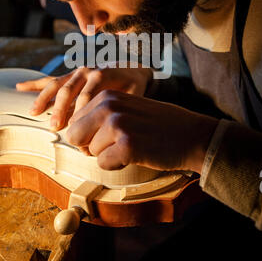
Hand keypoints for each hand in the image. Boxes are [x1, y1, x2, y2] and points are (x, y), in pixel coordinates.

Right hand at [16, 66, 152, 130]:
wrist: (133, 66)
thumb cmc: (134, 85)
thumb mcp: (134, 94)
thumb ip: (122, 107)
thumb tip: (109, 128)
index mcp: (101, 75)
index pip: (86, 97)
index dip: (81, 115)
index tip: (76, 131)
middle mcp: (86, 71)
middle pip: (68, 91)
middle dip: (60, 109)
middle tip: (54, 126)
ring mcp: (76, 72)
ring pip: (56, 84)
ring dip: (44, 98)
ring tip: (34, 112)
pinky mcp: (70, 75)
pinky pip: (50, 79)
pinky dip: (35, 83)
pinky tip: (19, 86)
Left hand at [66, 90, 218, 173]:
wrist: (191, 135)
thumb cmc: (157, 125)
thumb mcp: (126, 108)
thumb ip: (99, 115)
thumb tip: (70, 133)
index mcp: (106, 95)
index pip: (75, 121)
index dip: (89, 134)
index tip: (111, 134)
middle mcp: (108, 106)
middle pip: (75, 136)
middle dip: (91, 146)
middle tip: (116, 144)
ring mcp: (117, 124)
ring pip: (90, 152)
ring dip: (109, 155)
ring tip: (133, 145)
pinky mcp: (127, 145)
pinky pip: (103, 164)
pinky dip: (117, 165)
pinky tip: (136, 154)